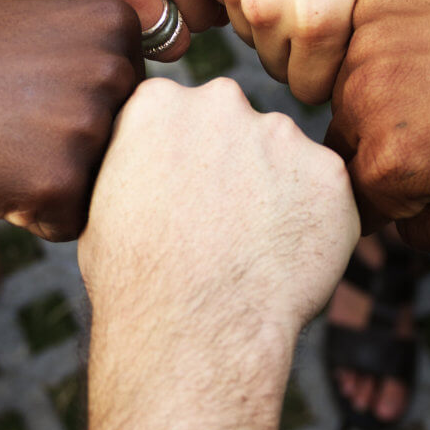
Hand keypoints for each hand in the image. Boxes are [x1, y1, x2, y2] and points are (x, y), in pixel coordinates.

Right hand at [0, 0, 142, 241]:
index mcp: (118, 24)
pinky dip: (27, 215)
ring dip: (49, 182)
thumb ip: (105, 63)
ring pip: (98, 188)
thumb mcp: (44, 31)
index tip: (22, 85)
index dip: (74, 111)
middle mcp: (116, 68)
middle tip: (1, 117)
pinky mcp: (59, 178)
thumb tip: (167, 121)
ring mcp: (88, 123)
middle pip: (123, 150)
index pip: (133, 103)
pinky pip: (67, 223)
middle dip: (68, 152)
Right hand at [80, 78, 358, 429]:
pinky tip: (285, 261)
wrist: (192, 330)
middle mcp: (220, 100)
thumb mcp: (100, 205)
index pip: (179, 114)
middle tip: (222, 226)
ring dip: (276, 192)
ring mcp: (279, 132)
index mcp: (157, 102)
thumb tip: (146, 169)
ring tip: (252, 251)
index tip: (181, 199)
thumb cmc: (134, 281)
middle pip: (234, 126)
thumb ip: (133, 163)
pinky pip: (325, 193)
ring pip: (283, 157)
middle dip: (232, 165)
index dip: (183, 162)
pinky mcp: (328, 171)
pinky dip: (314, 223)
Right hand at [186, 0, 420, 101]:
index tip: (338, 43)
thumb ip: (387, 34)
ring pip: (246, 30)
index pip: (310, 89)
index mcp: (320, 21)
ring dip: (266, 13)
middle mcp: (266, 10)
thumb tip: (383, 87)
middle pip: (276, 65)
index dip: (327, 70)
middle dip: (296, 47)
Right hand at [326, 0, 429, 260]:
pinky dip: (390, 51)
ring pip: (348, 92)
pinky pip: (360, 42)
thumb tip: (398, 219)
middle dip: (387, 148)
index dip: (400, 200)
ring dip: (383, 96)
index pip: (357, 202)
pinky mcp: (377, 0)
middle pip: (345, 146)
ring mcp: (367, 44)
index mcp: (390, 164)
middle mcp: (363, 101)